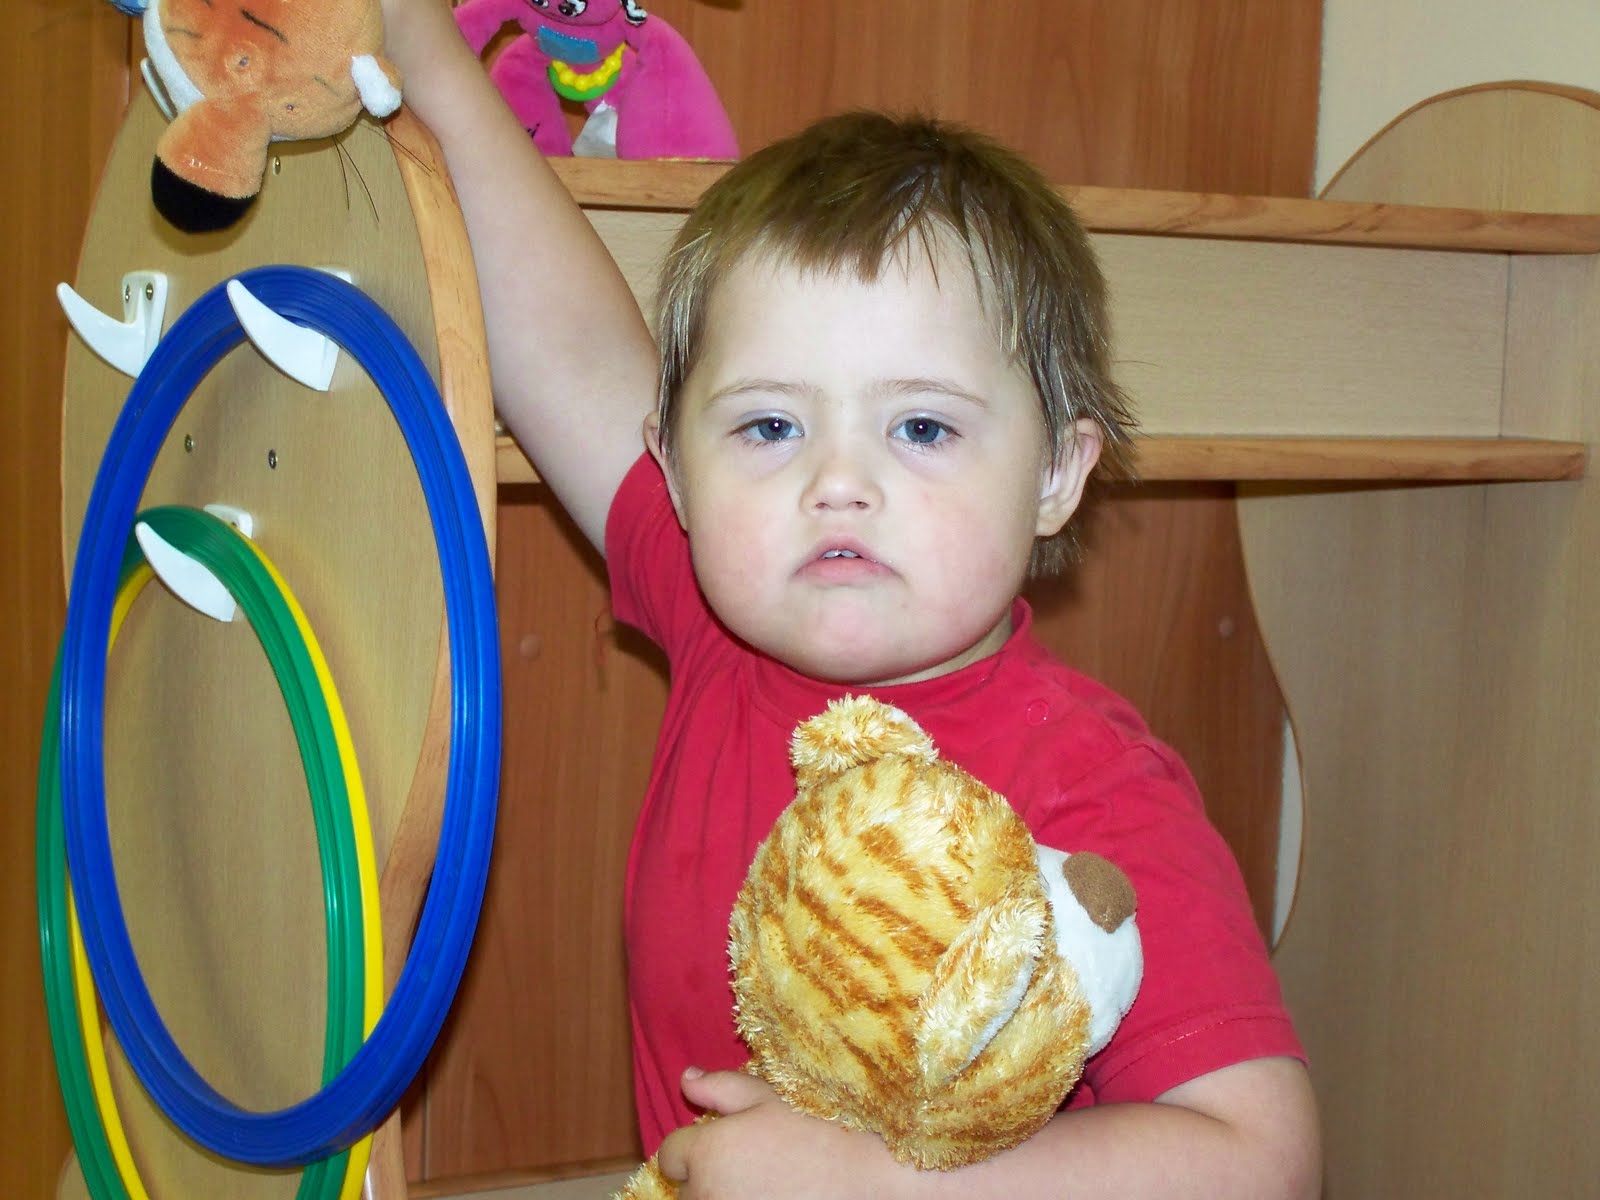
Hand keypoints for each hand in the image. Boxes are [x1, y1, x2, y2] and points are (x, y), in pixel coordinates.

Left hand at [656, 1068, 897, 1199]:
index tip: (728, 1142)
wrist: (871, 1178)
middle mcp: (706, 1194)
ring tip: (768, 1184)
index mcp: (706, 1152)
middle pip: (688, 1188)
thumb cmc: (821, 1129)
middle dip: (709, 1174)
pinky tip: (778, 1196)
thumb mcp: (770, 1097)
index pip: (671, 1154)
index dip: (695, 1146)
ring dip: (725, 1196)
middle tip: (754, 1163)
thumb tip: (685, 1078)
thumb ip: (721, 1087)